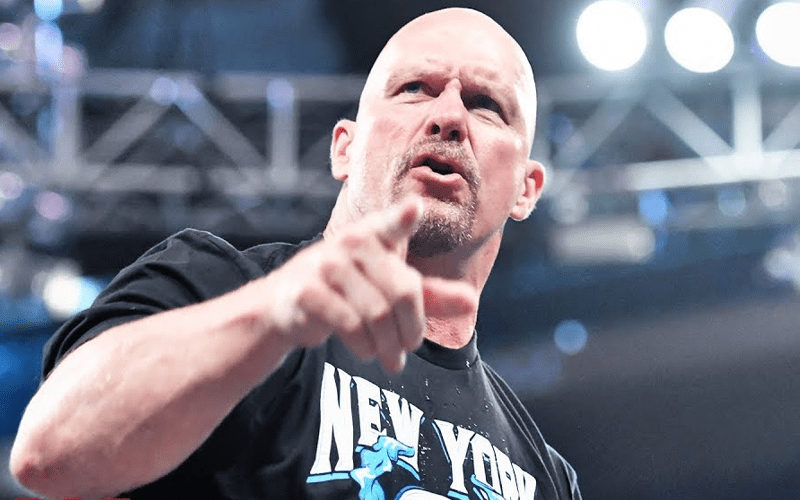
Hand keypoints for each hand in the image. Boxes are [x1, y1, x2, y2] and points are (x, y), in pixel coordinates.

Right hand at [261, 197, 475, 372]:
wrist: (286, 305)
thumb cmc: (348, 292)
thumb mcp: (389, 289)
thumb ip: (430, 296)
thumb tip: (471, 304)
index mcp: (374, 235)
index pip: (392, 225)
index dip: (402, 218)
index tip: (414, 209)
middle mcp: (350, 243)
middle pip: (402, 292)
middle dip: (411, 330)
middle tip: (409, 349)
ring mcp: (325, 265)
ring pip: (376, 314)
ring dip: (388, 345)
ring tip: (391, 359)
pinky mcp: (306, 291)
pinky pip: (348, 324)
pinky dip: (364, 346)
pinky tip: (367, 352)